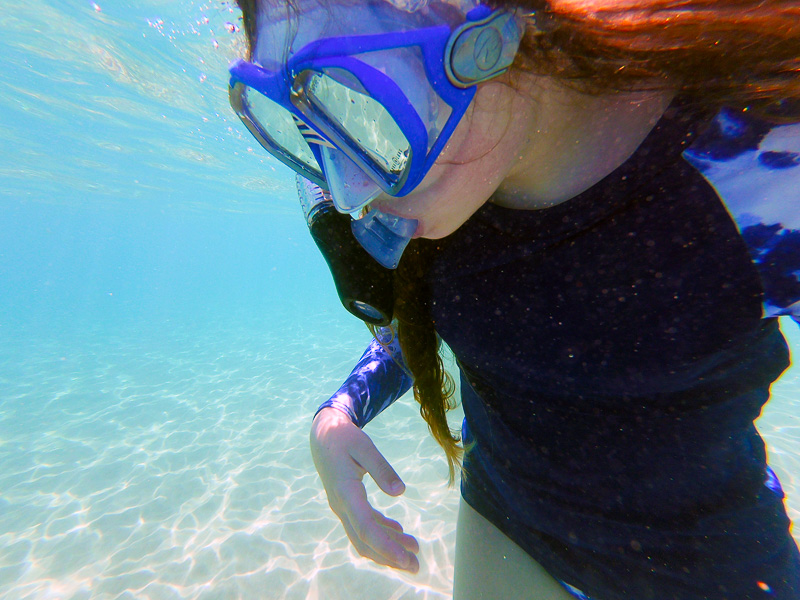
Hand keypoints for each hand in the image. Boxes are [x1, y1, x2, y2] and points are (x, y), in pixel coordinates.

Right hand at [310, 407, 419, 572]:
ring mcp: (342, 507)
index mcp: (346, 491)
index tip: (406, 557)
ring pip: (363, 537)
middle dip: (389, 557)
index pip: (365, 527)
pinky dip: (380, 532)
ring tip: (413, 549)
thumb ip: (381, 468)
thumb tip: (400, 491)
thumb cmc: (343, 438)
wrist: (322, 435)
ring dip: (387, 547)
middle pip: (364, 541)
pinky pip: (363, 525)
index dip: (386, 546)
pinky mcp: (346, 504)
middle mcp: (341, 505)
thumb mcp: (364, 446)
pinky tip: (398, 531)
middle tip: (415, 565)